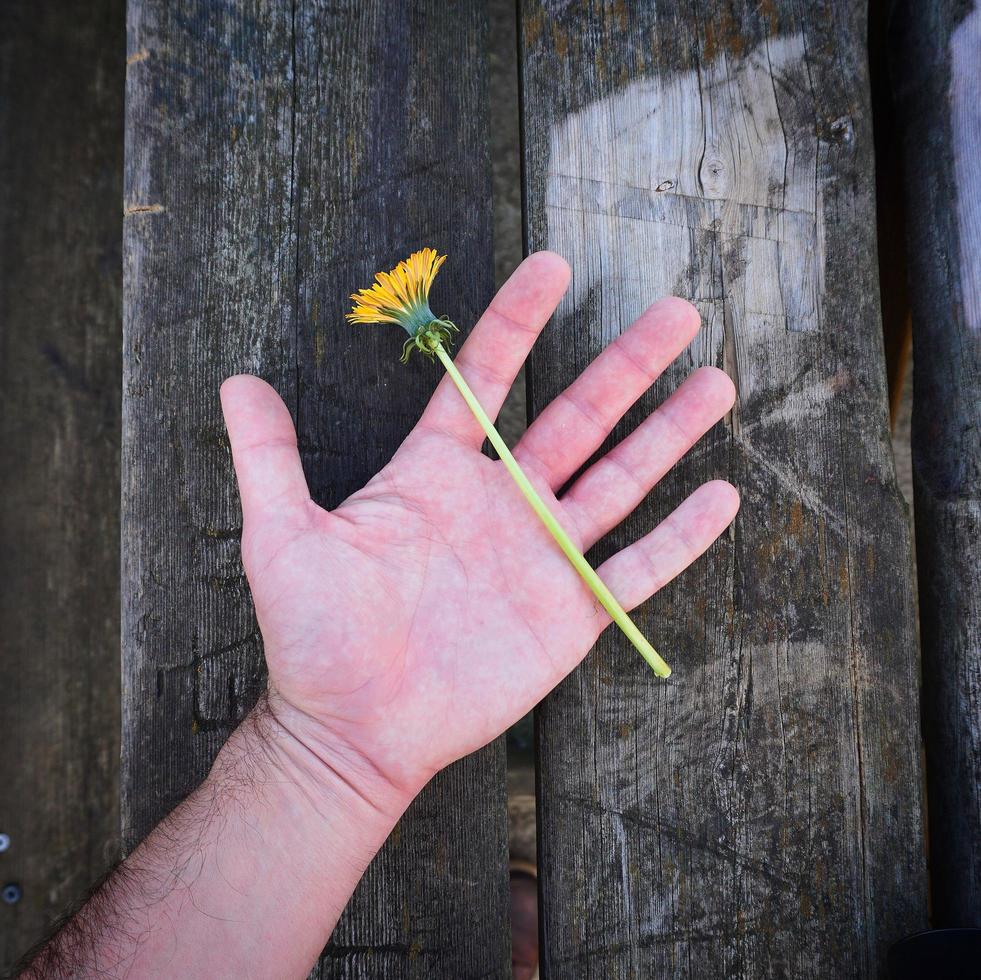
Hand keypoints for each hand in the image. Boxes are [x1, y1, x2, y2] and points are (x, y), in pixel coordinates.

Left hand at [220, 252, 737, 810]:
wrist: (353, 727)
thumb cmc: (314, 634)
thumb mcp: (282, 536)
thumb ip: (269, 458)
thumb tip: (233, 381)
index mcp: (437, 474)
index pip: (487, 382)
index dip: (518, 323)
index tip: (554, 265)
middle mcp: (500, 503)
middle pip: (576, 418)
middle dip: (625, 364)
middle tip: (675, 311)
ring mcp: (540, 556)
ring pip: (618, 481)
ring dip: (667, 433)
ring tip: (717, 382)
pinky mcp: (568, 613)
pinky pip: (634, 569)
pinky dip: (677, 537)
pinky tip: (721, 495)